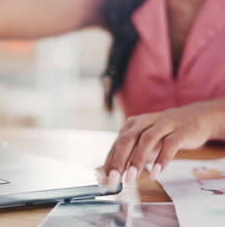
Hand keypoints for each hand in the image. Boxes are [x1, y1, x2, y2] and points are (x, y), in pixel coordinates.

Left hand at [102, 100, 224, 190]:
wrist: (196, 118)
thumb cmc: (165, 134)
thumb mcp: (145, 145)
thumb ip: (130, 157)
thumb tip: (112, 176)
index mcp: (133, 124)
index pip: (117, 144)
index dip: (109, 162)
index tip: (103, 180)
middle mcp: (145, 121)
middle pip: (128, 139)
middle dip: (119, 161)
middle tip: (114, 179)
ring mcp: (164, 124)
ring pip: (147, 139)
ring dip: (137, 160)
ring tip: (131, 178)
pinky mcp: (181, 130)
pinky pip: (170, 144)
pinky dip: (161, 158)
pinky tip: (156, 172)